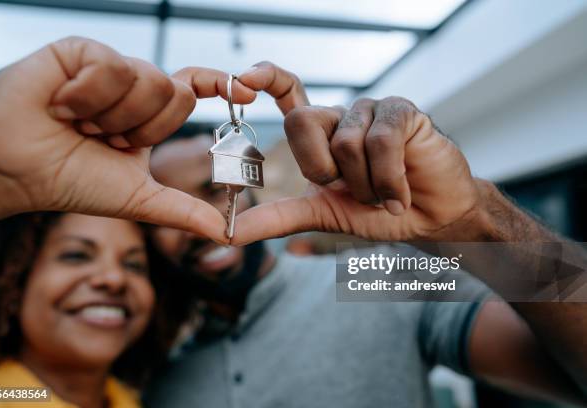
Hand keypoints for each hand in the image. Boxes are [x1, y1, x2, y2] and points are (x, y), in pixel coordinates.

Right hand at [0, 36, 255, 240]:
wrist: (15, 172)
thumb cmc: (71, 182)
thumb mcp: (139, 199)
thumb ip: (184, 211)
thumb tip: (227, 234)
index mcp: (148, 115)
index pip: (193, 88)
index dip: (223, 86)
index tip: (249, 93)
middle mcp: (133, 86)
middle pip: (177, 93)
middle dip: (141, 130)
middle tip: (102, 140)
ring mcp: (108, 66)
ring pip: (147, 80)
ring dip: (111, 118)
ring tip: (77, 124)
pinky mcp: (80, 51)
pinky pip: (111, 67)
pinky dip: (86, 99)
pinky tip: (59, 106)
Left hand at [232, 66, 488, 243]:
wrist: (430, 219)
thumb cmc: (377, 211)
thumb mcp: (322, 215)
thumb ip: (278, 218)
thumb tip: (229, 234)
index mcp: (320, 134)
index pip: (289, 93)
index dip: (266, 78)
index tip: (243, 78)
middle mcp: (341, 116)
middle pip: (300, 122)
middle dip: (321, 171)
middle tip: (347, 189)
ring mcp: (371, 110)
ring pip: (344, 142)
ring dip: (364, 185)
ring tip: (383, 193)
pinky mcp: (402, 111)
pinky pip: (380, 142)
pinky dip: (389, 181)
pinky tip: (401, 195)